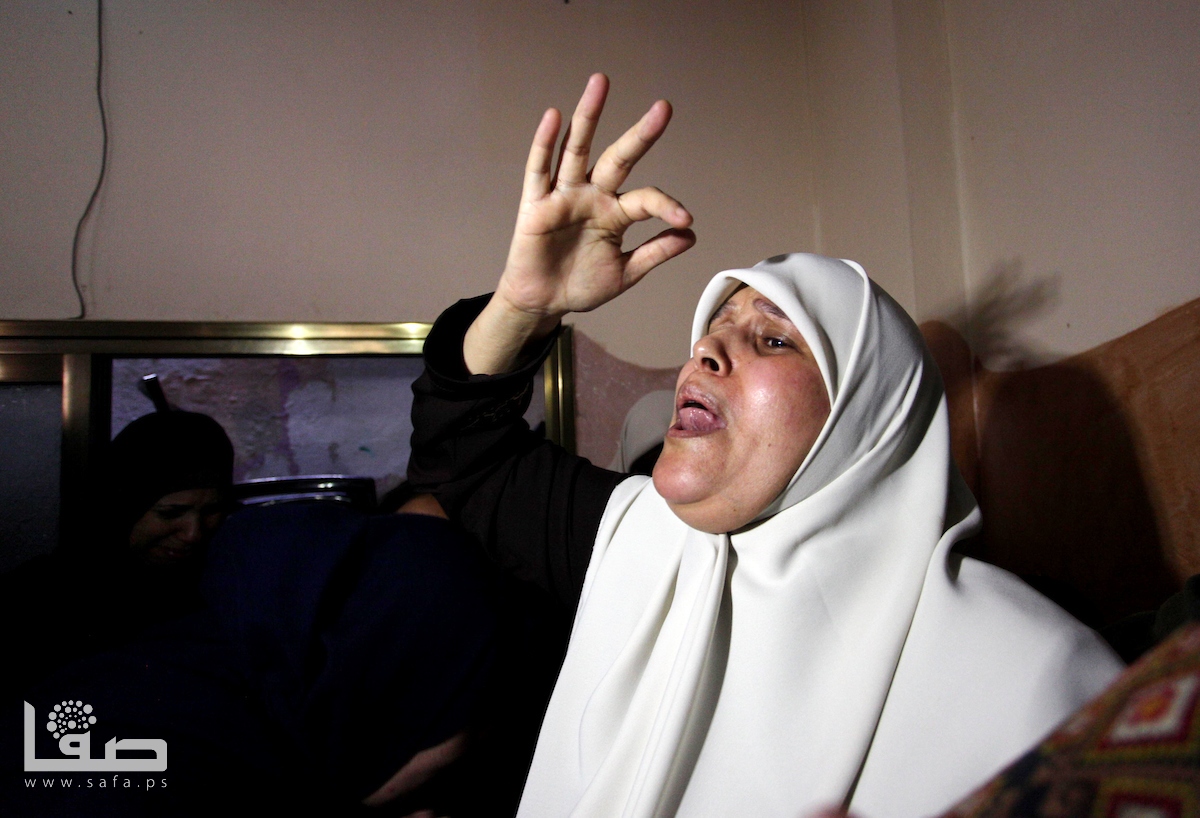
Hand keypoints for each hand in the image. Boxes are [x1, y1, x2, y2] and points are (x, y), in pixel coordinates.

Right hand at [465, 74, 694, 373]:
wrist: (543, 303)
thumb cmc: (581, 285)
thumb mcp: (625, 273)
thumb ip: (655, 252)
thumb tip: (690, 234)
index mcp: (616, 213)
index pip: (646, 199)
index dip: (666, 205)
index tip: (685, 219)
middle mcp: (593, 196)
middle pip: (618, 158)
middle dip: (640, 134)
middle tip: (664, 108)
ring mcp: (564, 196)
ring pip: (578, 150)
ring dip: (589, 116)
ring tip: (601, 82)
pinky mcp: (536, 205)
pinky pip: (539, 169)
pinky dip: (546, 143)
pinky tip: (555, 117)